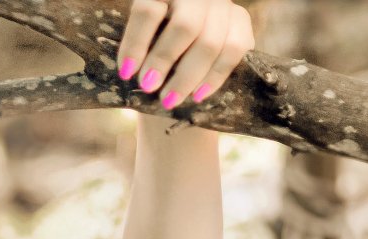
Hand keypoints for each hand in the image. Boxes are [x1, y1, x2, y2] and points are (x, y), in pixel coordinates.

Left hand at [114, 0, 258, 110]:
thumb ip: (140, 51)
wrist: (190, 44)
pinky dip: (214, 77)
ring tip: (169, 100)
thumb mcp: (145, 41)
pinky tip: (197, 96)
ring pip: (210, 42)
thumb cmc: (157, 46)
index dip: (136, 43)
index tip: (126, 73)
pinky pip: (233, 51)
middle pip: (185, 26)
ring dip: (187, 77)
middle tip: (148, 87)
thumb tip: (129, 75)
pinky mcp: (241, 20)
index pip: (148, 11)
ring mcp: (220, 5)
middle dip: (164, 60)